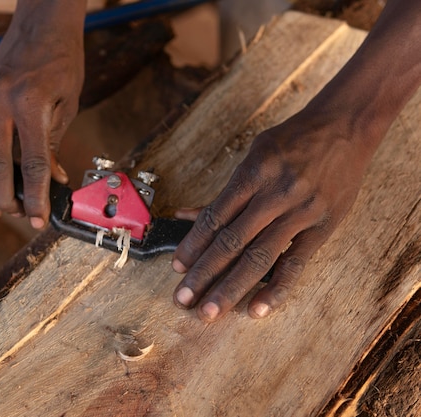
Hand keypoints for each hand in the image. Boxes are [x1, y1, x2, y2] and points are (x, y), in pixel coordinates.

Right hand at [0, 2, 84, 228]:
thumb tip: (53, 181)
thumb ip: (54, 143)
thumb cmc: (61, 60)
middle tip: (17, 213)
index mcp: (29, 104)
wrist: (41, 23)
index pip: (32, 164)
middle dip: (4, 199)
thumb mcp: (67, 102)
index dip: (35, 197)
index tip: (38, 218)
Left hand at [171, 111, 374, 321]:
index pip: (215, 217)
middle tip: (182, 299)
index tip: (177, 266)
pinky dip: (276, 288)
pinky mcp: (323, 227)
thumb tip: (184, 215)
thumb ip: (223, 193)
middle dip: (203, 273)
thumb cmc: (291, 141)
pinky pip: (296, 263)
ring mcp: (300, 213)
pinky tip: (257, 309)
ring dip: (230, 288)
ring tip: (209, 312)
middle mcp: (275, 194)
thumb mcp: (253, 155)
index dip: (193, 244)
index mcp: (253, 173)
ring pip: (259, 257)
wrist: (344, 127)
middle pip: (232, 242)